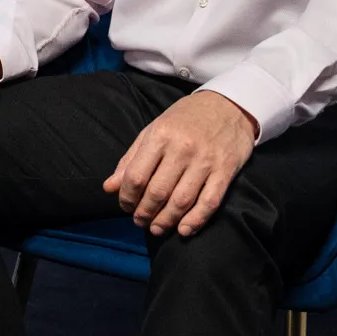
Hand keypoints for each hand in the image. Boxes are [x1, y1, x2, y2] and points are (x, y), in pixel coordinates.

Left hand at [104, 90, 257, 236]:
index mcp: (160, 136)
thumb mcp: (153, 130)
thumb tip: (109, 188)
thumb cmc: (185, 119)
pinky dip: (195, 221)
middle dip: (145, 213)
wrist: (228, 105)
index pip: (136, 176)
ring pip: (182, 201)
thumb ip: (130, 159)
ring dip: (166, 221)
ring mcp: (206, 161)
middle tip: (140, 221)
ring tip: (157, 228)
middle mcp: (182, 149)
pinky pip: (209, 202)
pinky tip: (184, 230)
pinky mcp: (226, 171)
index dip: (127, 197)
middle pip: (158, 192)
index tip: (126, 206)